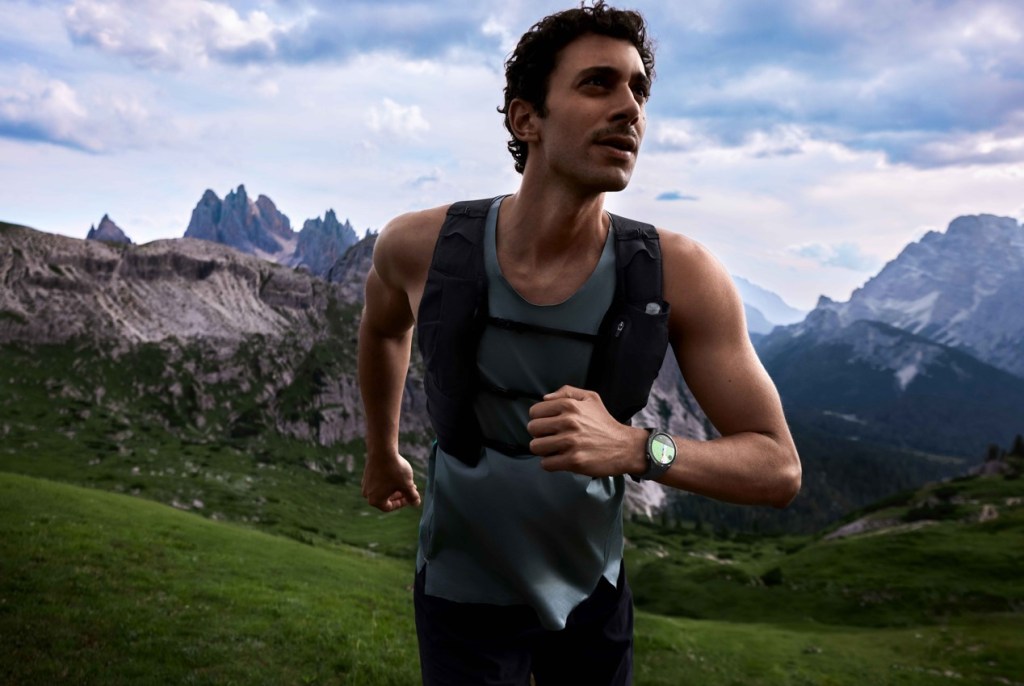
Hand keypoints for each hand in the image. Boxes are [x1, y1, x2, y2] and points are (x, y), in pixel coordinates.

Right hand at [361, 453, 421, 511]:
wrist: (382, 450)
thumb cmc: (394, 470)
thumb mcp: (407, 485)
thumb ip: (412, 496)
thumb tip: (416, 503)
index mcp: (375, 500)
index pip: (389, 507)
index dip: (402, 503)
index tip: (411, 497)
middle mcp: (367, 493)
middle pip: (386, 498)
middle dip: (400, 494)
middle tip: (411, 489)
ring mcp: (365, 483)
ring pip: (383, 489)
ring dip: (395, 487)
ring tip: (407, 480)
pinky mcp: (367, 473)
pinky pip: (379, 481)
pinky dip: (388, 480)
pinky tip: (399, 473)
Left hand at [527, 385, 646, 476]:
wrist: (625, 446)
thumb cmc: (604, 423)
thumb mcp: (590, 398)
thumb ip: (566, 392)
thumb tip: (544, 398)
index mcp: (569, 405)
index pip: (534, 411)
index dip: (539, 419)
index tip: (549, 425)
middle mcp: (568, 422)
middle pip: (532, 429)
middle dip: (540, 434)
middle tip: (552, 437)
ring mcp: (570, 442)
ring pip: (536, 447)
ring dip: (544, 450)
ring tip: (556, 449)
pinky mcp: (573, 461)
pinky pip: (546, 464)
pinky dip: (551, 463)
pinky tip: (561, 459)